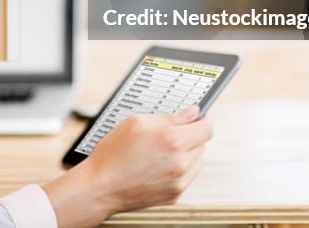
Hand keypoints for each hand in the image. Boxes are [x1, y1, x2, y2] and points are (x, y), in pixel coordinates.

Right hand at [43, 106, 212, 227]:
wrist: (101, 186)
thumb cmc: (113, 153)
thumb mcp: (137, 122)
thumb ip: (170, 116)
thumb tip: (192, 113)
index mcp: (172, 141)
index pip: (207, 128)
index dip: (201, 120)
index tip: (195, 119)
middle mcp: (180, 163)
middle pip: (202, 144)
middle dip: (190, 136)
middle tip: (166, 135)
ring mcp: (179, 182)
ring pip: (197, 161)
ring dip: (186, 154)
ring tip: (161, 153)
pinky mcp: (175, 195)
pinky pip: (187, 177)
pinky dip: (179, 170)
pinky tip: (158, 166)